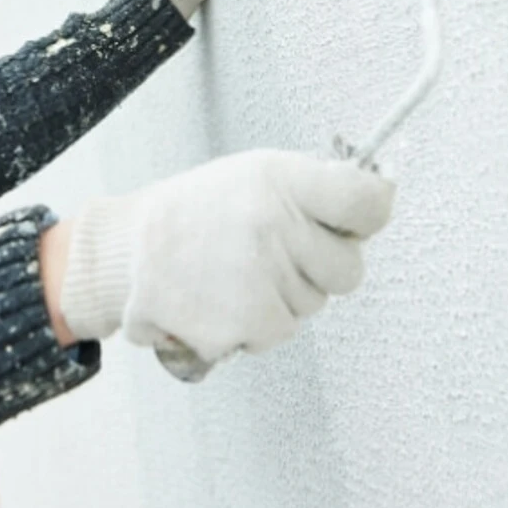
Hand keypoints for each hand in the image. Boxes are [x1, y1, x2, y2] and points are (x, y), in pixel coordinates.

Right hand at [56, 151, 394, 361]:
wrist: (128, 253)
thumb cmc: (197, 212)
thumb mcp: (254, 175)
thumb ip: (313, 190)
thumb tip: (379, 199)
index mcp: (281, 180)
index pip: (367, 202)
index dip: (370, 214)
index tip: (357, 220)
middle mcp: (275, 225)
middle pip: (349, 269)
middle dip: (320, 267)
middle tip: (275, 252)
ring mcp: (261, 277)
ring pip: (312, 306)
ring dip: (283, 298)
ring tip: (236, 272)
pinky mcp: (245, 323)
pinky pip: (280, 332)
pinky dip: (256, 325)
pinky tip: (222, 299)